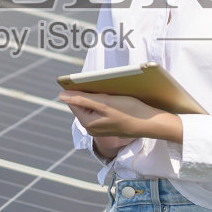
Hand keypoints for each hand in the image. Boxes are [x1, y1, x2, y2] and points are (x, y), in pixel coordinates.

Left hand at [59, 91, 183, 146]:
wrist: (150, 124)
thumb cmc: (129, 112)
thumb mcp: (104, 102)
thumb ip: (82, 99)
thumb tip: (61, 95)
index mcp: (87, 123)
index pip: (73, 102)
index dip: (79, 90)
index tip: (89, 82)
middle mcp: (91, 128)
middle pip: (83, 104)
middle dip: (90, 94)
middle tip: (104, 89)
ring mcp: (100, 129)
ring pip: (93, 107)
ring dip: (99, 98)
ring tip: (112, 95)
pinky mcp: (109, 126)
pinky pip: (102, 112)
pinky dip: (106, 104)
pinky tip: (117, 101)